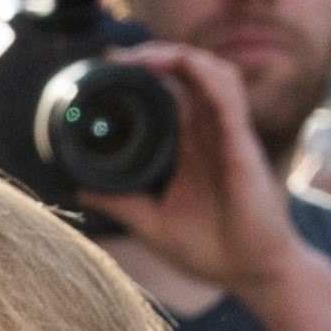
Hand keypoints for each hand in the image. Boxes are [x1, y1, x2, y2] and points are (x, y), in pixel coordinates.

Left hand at [93, 44, 307, 308]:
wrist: (251, 273)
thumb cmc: (212, 250)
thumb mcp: (150, 222)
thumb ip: (119, 202)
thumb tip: (79, 188)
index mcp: (189, 147)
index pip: (168, 95)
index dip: (142, 74)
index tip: (107, 68)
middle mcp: (208, 133)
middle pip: (185, 75)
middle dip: (151, 57)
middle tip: (114, 57)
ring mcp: (227, 134)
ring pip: (208, 73)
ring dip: (176, 56)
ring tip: (141, 58)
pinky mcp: (242, 142)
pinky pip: (227, 95)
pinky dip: (204, 74)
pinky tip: (181, 66)